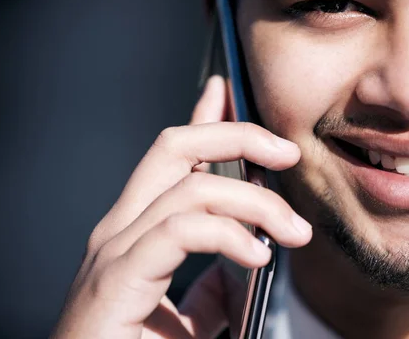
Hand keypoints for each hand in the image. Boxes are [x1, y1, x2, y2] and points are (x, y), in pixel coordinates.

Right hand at [51, 76, 311, 338]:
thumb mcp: (189, 322)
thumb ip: (212, 289)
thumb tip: (249, 260)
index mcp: (136, 232)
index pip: (173, 158)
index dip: (203, 120)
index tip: (228, 92)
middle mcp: (120, 231)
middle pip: (175, 148)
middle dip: (235, 136)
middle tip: (285, 151)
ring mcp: (114, 251)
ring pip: (189, 188)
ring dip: (254, 202)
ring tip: (294, 230)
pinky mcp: (115, 280)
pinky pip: (179, 231)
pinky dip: (227, 235)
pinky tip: (258, 255)